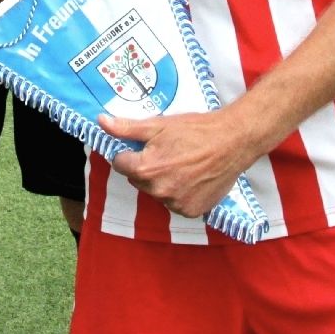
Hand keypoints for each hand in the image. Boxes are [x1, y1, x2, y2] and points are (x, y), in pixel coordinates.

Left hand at [99, 110, 258, 219]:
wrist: (233, 141)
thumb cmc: (196, 130)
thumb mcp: (158, 125)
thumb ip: (126, 128)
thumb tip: (101, 122)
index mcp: (145, 170)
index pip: (121, 164)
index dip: (131, 153)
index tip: (146, 146)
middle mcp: (158, 191)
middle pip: (138, 180)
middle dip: (147, 168)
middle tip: (168, 152)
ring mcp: (175, 203)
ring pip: (157, 192)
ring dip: (163, 182)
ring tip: (183, 164)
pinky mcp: (191, 211)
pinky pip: (175, 203)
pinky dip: (180, 193)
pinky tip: (192, 178)